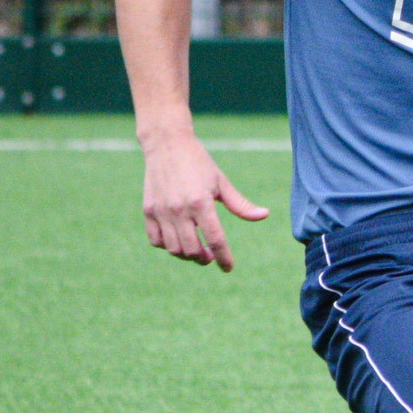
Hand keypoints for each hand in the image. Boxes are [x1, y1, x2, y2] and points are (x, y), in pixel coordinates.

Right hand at [141, 133, 270, 270]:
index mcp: (201, 202)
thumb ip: (240, 204)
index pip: (215, 239)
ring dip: (187, 254)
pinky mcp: (148, 210)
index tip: (228, 267)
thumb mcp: (221, 182)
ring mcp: (161, 211)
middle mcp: (179, 209)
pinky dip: (167, 246)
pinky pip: (156, 240)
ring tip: (196, 248)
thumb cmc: (199, 163)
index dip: (224, 257)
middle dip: (204, 258)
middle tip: (210, 255)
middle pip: (192, 249)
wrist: (166, 144)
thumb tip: (264, 215)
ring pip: (174, 248)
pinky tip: (178, 240)